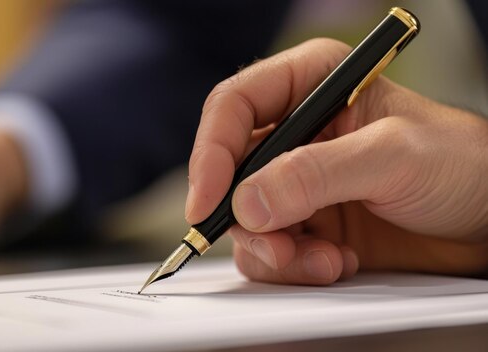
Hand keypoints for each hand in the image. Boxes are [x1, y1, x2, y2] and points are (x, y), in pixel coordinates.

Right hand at [185, 38, 487, 284]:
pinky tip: (335, 263)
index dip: (213, 152)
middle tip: (274, 244)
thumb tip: (249, 201)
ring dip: (274, 248)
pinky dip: (293, 265)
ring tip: (322, 259)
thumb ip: (317, 174)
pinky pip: (269, 249)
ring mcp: (298, 182)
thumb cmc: (463, 164)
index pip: (236, 106)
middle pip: (231, 170)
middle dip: (244, 214)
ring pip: (244, 217)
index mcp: (314, 84)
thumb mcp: (393, 157)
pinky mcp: (305, 223)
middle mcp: (297, 133)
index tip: (208, 200)